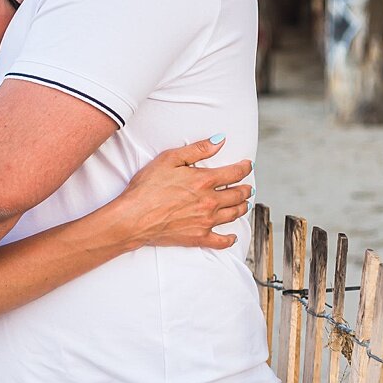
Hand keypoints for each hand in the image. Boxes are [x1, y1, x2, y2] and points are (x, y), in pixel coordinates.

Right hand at [109, 137, 252, 250]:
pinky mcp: (199, 237)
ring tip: (244, 204)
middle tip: (248, 187)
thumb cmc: (146, 187)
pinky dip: (230, 238)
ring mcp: (206, 221)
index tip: (248, 165)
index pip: (235, 173)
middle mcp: (210, 202)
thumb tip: (220, 141)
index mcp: (204, 181)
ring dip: (242, 208)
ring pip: (234, 214)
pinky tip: (232, 236)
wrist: (134, 217)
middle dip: (246, 189)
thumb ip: (197, 149)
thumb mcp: (169, 159)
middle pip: (238, 195)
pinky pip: (222, 241)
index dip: (245, 168)